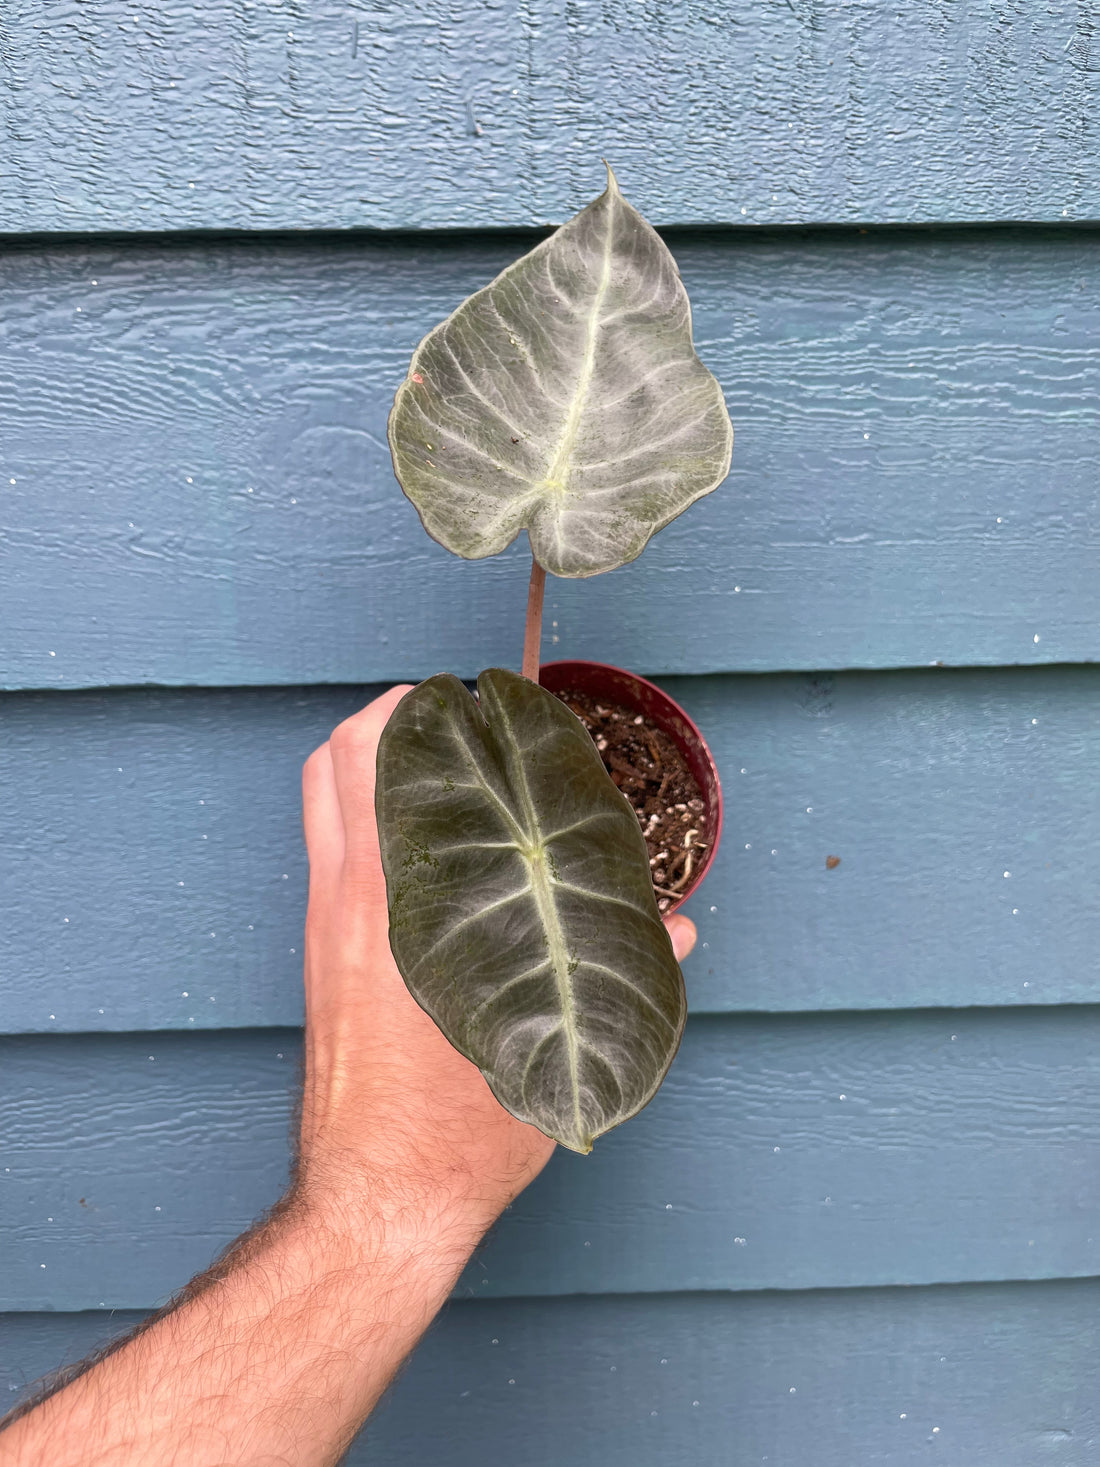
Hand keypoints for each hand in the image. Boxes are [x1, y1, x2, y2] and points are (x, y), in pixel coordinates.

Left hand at [297, 685, 696, 1240]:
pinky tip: (429, 839)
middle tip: (455, 717)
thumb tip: (673, 930)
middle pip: (332, 759)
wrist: (377, 1203)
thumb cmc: (457, 1135)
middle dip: (388, 714)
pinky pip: (327, 847)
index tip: (473, 703)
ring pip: (322, 799)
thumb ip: (617, 974)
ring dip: (370, 759)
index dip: (416, 711)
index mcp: (400, 908)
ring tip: (441, 761)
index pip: (375, 764)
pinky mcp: (319, 953)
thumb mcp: (560, 1049)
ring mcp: (325, 926)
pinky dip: (362, 811)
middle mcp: (350, 902)